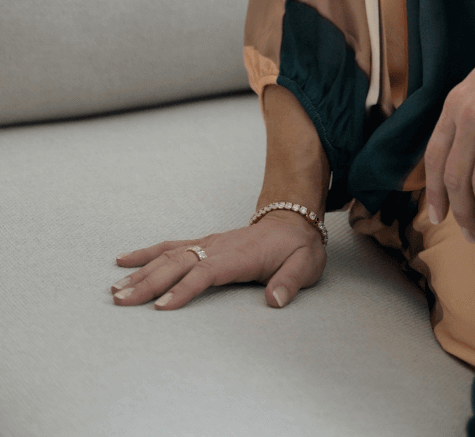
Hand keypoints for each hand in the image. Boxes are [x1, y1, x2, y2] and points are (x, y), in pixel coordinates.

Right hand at [111, 210, 325, 310]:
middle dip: (149, 283)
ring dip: (141, 272)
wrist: (294, 218)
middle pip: (179, 264)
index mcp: (240, 255)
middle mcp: (219, 246)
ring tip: (116, 289)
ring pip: (169, 255)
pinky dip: (146, 253)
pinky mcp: (203, 243)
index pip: (207, 272)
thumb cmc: (298, 247)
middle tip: (122, 302)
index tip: (161, 308)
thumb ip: (290, 281)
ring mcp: (208, 243)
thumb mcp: (306, 264)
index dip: (184, 289)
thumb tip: (275, 300)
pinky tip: (123, 261)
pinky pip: (171, 246)